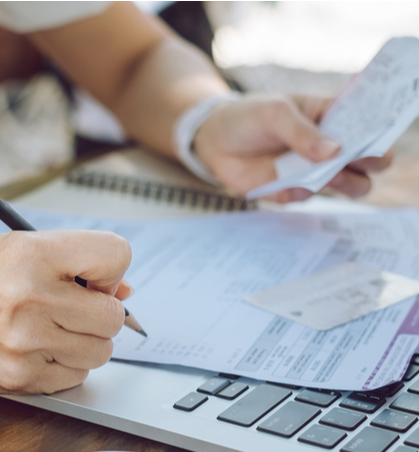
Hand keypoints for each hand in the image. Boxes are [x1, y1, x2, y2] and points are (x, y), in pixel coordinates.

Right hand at [0, 230, 131, 393]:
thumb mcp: (16, 251)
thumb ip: (74, 263)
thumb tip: (125, 292)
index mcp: (31, 253)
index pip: (114, 254)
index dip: (111, 270)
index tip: (96, 280)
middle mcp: (29, 296)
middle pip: (114, 315)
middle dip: (101, 314)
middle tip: (73, 311)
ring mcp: (25, 342)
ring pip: (101, 351)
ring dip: (85, 343)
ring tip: (52, 331)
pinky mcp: (19, 379)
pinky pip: (76, 377)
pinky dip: (65, 367)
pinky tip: (37, 351)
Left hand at [193, 94, 393, 202]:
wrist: (213, 139)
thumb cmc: (249, 116)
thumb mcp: (275, 113)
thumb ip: (303, 132)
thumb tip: (336, 151)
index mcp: (332, 117)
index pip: (369, 126)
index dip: (379, 132)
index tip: (374, 136)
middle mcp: (328, 147)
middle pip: (368, 163)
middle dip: (372, 162)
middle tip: (359, 159)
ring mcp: (312, 171)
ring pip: (348, 185)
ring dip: (346, 183)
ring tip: (333, 175)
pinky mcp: (290, 190)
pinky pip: (305, 197)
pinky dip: (301, 192)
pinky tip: (288, 184)